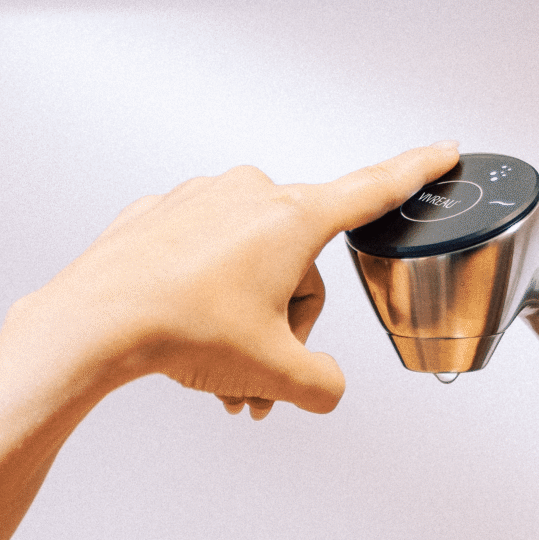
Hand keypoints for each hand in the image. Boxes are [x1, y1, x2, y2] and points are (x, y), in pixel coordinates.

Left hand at [0, 140, 457, 539]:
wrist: (93, 324)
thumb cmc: (181, 332)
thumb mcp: (275, 373)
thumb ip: (323, 384)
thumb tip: (322, 387)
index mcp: (292, 217)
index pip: (373, 191)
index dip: (418, 173)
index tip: (445, 151)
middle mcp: (248, 195)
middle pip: (298, 268)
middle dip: (285, 328)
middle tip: (260, 381)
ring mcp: (197, 200)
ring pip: (246, 270)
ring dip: (243, 328)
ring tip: (220, 380)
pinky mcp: (155, 217)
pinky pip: (200, 261)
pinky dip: (202, 304)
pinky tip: (180, 340)